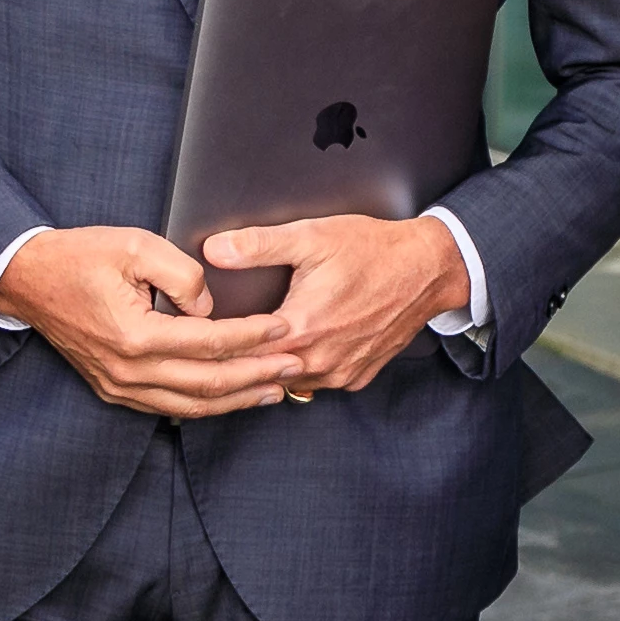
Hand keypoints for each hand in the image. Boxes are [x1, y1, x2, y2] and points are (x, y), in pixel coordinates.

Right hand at [0, 222, 288, 417]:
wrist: (28, 280)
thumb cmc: (80, 257)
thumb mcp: (135, 244)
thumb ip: (183, 274)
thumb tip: (210, 306)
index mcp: (136, 335)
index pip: (212, 341)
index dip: (254, 335)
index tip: (285, 327)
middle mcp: (129, 371)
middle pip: (209, 383)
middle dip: (258, 374)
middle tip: (296, 364)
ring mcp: (121, 386)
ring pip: (192, 404)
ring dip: (238, 399)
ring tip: (275, 388)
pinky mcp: (116, 389)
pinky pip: (169, 407)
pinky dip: (206, 405)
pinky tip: (232, 397)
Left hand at [202, 210, 467, 399]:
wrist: (428, 269)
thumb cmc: (372, 250)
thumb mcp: (311, 237)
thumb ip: (258, 245)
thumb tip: (214, 250)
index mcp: (300, 328)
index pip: (238, 352)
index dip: (212, 346)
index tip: (191, 339)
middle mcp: (319, 360)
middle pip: (259, 373)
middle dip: (234, 362)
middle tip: (208, 350)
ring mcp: (340, 373)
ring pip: (286, 382)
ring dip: (267, 369)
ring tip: (244, 352)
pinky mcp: (357, 376)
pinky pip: (316, 383)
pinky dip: (301, 371)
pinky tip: (291, 352)